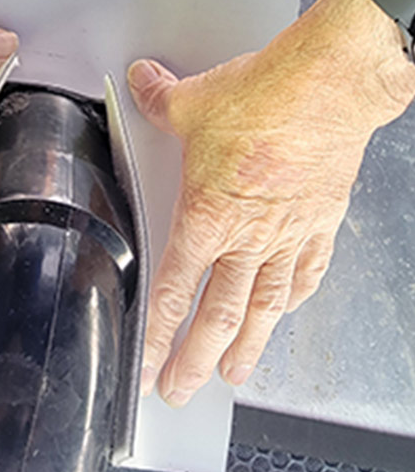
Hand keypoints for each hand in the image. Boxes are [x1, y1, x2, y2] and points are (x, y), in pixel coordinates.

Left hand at [128, 0, 414, 406]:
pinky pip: (307, 273)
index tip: (144, 367)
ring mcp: (289, 235)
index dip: (155, 337)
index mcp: (207, 216)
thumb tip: (140, 82)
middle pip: (216, 316)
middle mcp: (248, 237)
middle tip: (179, 389)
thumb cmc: (266, 97)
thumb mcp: (193, 101)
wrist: (331, 87)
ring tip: (232, 375)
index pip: (171, 292)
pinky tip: (283, 313)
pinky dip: (293, 299)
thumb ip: (159, 99)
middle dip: (194, 360)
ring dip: (246, 346)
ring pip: (263, 307)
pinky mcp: (321, 223)